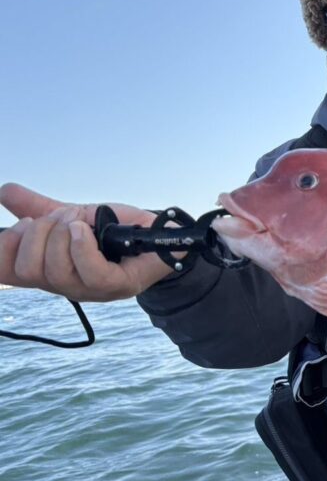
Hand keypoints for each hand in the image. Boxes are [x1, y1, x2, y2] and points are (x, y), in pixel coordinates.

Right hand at [0, 183, 173, 301]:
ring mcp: (91, 289)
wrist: (157, 234)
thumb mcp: (72, 215)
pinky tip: (85, 229)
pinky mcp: (116, 284)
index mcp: (49, 271)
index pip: (7, 273)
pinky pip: (89, 270)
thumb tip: (4, 190)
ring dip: (62, 234)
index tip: (20, 225)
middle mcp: (65, 285)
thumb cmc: (115, 230)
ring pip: (55, 270)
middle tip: (61, 219)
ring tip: (80, 221)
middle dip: (37, 233)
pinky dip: (81, 244)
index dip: (3, 250)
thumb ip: (38, 207)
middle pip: (28, 270)